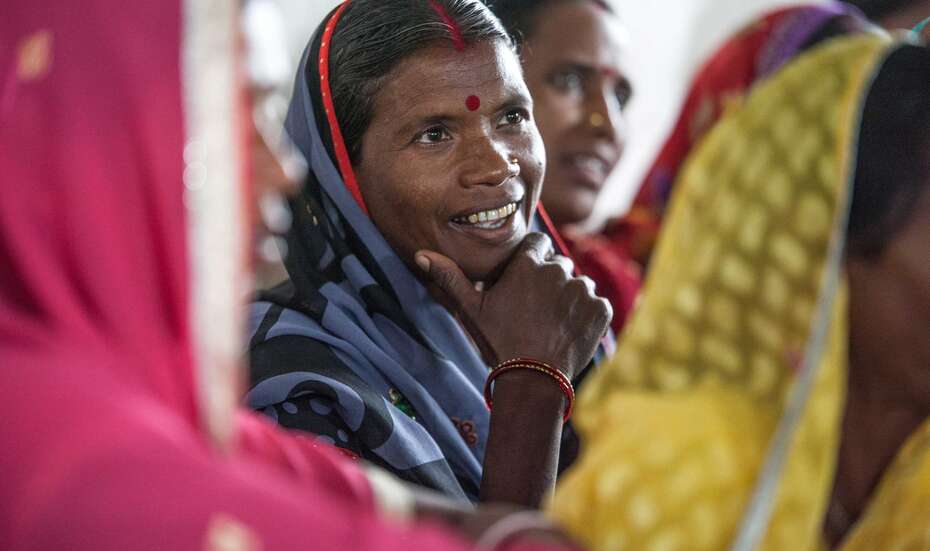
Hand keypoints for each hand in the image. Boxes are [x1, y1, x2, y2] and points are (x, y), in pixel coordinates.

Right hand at [415, 233, 610, 379]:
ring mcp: (583, 289)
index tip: (525, 280)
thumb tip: (421, 254)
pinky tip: (568, 332)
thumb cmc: (498, 342)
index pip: (537, 243)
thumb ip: (449, 278)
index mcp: (528, 263)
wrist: (533, 380)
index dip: (531, 260)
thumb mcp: (470, 311)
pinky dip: (586, 315)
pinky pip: (596, 303)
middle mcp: (558, 270)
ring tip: (552, 324)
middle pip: (558, 264)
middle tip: (536, 309)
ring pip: (578, 284)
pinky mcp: (601, 309)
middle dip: (549, 280)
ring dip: (569, 297)